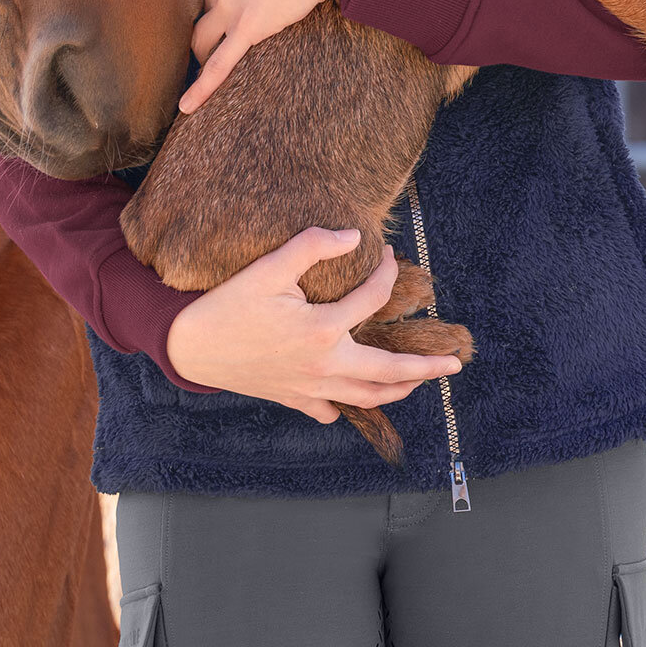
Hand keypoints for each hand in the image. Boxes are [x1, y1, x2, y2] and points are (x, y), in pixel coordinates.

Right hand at [165, 229, 459, 420]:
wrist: (190, 346)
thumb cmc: (228, 304)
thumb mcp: (268, 267)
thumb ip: (312, 247)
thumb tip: (353, 235)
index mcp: (323, 330)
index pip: (371, 300)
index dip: (385, 274)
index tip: (388, 255)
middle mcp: (325, 366)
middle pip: (389, 372)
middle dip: (426, 368)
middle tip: (455, 363)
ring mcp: (311, 389)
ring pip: (367, 396)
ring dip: (398, 388)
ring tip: (418, 380)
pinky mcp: (294, 399)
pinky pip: (330, 410)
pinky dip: (349, 405)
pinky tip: (355, 398)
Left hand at [181, 0, 369, 112]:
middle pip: (205, 9)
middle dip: (211, 22)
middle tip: (220, 36)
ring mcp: (229, 6)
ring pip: (203, 38)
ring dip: (204, 52)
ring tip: (208, 67)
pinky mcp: (247, 29)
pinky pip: (220, 65)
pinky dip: (201, 89)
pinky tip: (186, 106)